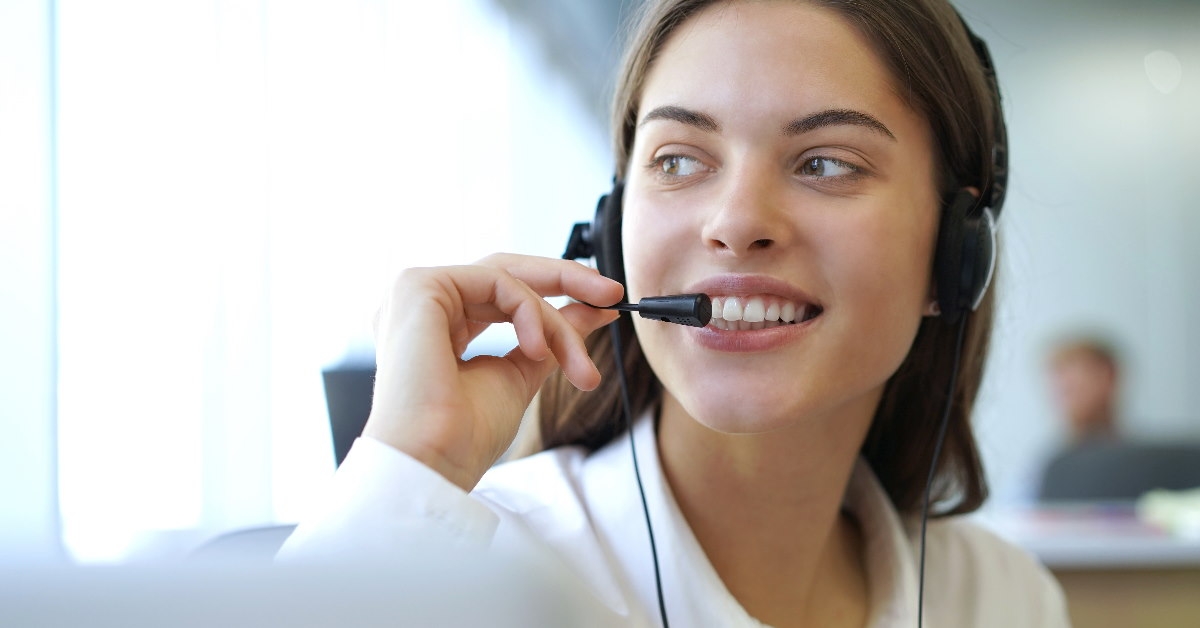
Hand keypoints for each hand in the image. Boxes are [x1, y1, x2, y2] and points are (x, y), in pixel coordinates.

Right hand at [362, 253, 622, 490]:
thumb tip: (593, 309)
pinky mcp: (419, 285)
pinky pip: (497, 281)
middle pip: (505, 271)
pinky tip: (539, 351)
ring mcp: (416, 292)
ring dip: (553, 317)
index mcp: (439, 325)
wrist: (433, 462)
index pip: (502, 292)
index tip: (605, 309)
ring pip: (508, 279)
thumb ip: (552, 335)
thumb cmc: (464, 436)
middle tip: (612, 295)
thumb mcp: (524, 372)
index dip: (555, 295)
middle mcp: (424, 304)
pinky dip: (530, 312)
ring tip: (577, 363)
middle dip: (566, 279)